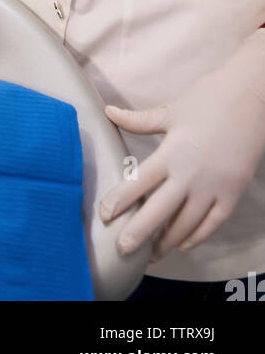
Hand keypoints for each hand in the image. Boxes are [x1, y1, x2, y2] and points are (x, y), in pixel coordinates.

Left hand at [99, 30, 264, 258]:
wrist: (251, 100)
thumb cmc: (208, 100)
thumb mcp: (171, 110)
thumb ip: (139, 120)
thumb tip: (109, 112)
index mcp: (171, 153)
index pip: (138, 182)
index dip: (119, 200)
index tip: (104, 215)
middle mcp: (190, 175)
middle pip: (159, 211)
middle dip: (139, 233)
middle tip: (122, 250)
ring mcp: (213, 188)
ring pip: (186, 224)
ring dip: (167, 241)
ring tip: (150, 254)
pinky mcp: (232, 194)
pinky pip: (212, 223)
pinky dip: (196, 237)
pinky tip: (182, 244)